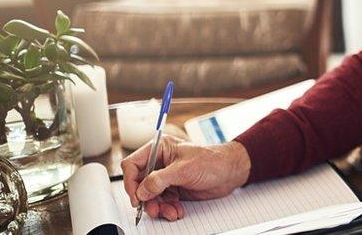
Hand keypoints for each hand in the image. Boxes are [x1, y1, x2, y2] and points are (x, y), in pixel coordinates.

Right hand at [120, 135, 250, 220]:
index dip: (130, 182)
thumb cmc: (213, 161)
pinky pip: (162, 202)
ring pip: (150, 196)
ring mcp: (167, 177)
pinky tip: (177, 211)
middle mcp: (160, 163)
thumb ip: (160, 180)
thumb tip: (142, 191)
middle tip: (153, 209)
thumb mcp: (184, 169)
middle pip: (139, 184)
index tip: (137, 197)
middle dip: (146, 199)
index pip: (133, 164)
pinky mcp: (174, 189)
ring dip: (158, 207)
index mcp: (160, 149)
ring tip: (170, 212)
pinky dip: (167, 209)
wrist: (231, 172)